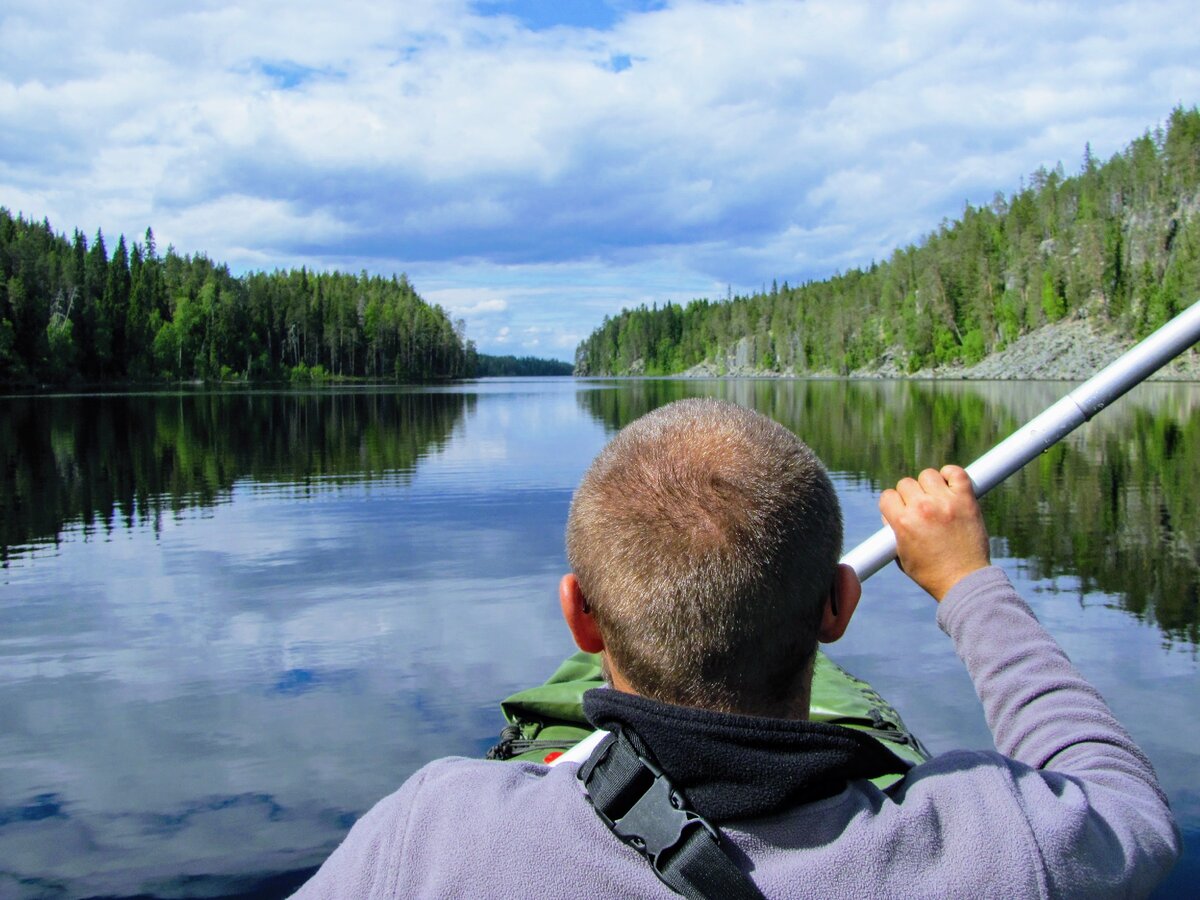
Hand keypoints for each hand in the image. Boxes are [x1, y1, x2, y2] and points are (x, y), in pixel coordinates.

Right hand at [879, 465, 990, 601]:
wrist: (964, 582)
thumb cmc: (931, 573)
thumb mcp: (901, 555)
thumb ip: (893, 531)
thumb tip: (891, 513)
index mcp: (903, 522)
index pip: (888, 496)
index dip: (893, 504)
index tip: (901, 512)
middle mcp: (922, 509)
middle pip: (907, 484)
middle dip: (910, 496)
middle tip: (920, 510)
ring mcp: (945, 503)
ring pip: (928, 475)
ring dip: (929, 485)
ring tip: (936, 499)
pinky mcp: (966, 500)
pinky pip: (956, 473)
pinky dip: (951, 474)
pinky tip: (949, 484)